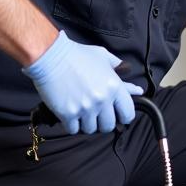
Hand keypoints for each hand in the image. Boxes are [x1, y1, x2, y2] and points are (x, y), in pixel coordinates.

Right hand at [22, 31, 142, 134]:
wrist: (51, 56)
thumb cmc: (77, 55)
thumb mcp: (103, 57)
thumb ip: (118, 70)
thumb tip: (134, 88)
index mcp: (114, 86)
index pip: (128, 114)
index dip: (123, 116)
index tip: (117, 115)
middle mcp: (102, 100)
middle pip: (108, 126)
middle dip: (103, 122)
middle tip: (96, 115)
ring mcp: (85, 108)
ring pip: (91, 129)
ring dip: (86, 123)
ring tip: (81, 112)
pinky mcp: (68, 113)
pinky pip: (73, 130)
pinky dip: (71, 125)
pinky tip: (70, 115)